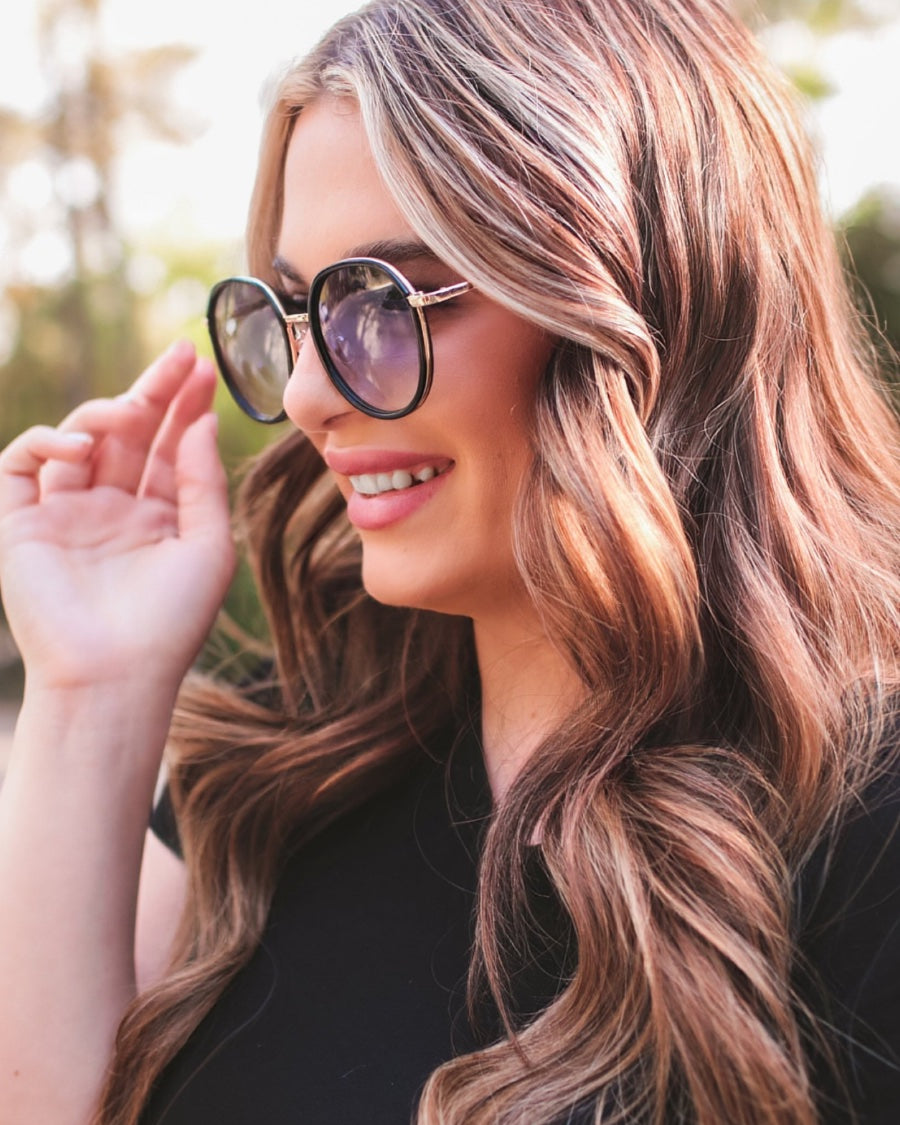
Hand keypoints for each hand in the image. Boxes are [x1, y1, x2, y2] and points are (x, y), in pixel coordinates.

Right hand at [0, 341, 235, 693]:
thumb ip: (204, 480)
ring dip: (105, 413)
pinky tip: (81, 447)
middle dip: (153, 391)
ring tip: (132, 410)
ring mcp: (66, 513)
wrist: (115, 675)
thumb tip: (203, 421)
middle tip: (179, 354)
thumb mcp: (207, 545)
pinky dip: (46, 443)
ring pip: (78, 440)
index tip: (203, 368)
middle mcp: (113, 509)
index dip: (185, 406)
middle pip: (130, 434)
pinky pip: (22, 464)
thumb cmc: (171, 620)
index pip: (170, 446)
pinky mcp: (22, 523)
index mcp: (159, 516)